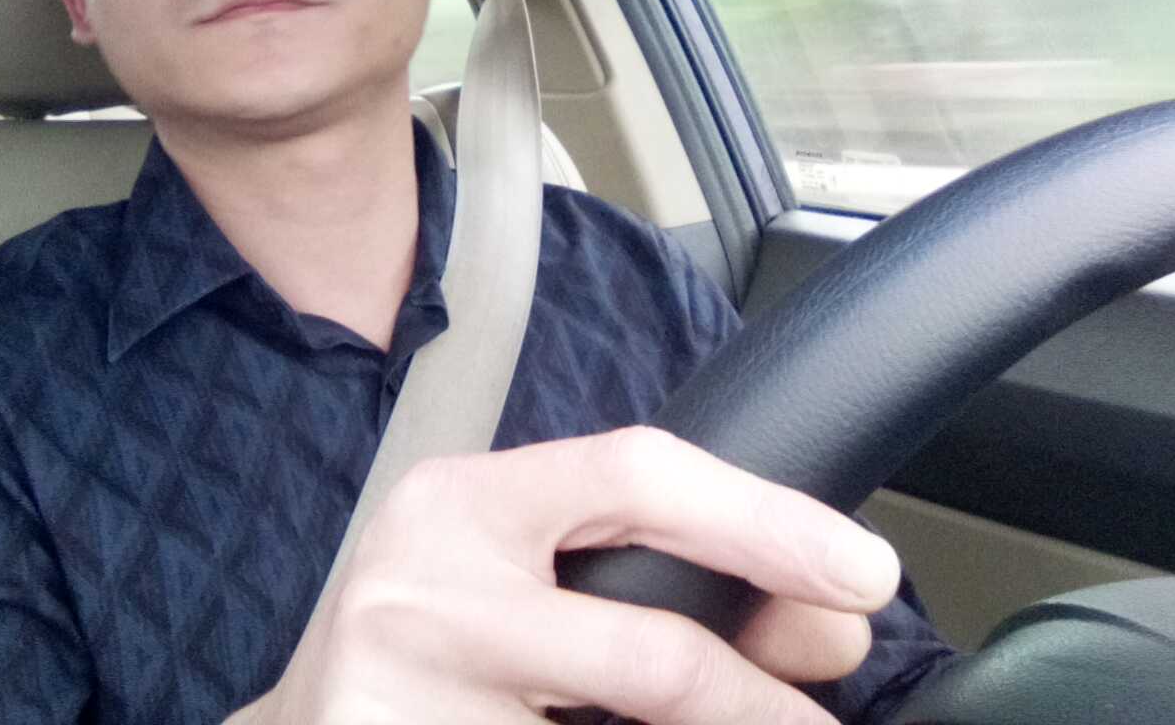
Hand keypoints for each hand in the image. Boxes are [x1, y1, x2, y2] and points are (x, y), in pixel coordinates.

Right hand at [227, 426, 899, 724]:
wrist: (309, 724)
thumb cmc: (433, 636)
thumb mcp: (522, 575)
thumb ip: (649, 574)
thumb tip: (827, 622)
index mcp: (462, 500)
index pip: (634, 474)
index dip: (763, 520)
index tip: (865, 573)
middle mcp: (426, 588)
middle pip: (645, 647)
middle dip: (760, 700)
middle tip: (823, 720)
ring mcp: (408, 693)